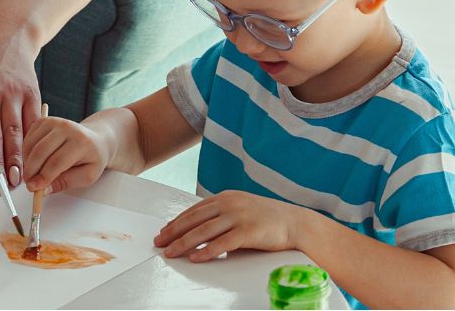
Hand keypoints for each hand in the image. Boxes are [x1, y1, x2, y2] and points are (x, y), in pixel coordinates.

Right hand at [23, 116, 109, 194]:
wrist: (96, 139)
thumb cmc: (92, 158)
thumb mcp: (86, 176)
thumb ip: (65, 183)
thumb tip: (44, 190)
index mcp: (80, 142)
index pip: (56, 161)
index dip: (43, 177)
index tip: (34, 189)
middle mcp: (66, 128)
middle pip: (41, 151)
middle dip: (31, 171)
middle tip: (29, 184)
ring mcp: (54, 121)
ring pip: (32, 144)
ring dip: (27, 162)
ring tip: (31, 175)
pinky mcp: (44, 121)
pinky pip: (29, 138)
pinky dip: (26, 152)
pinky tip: (32, 162)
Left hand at [154, 190, 304, 261]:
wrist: (295, 222)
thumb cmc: (266, 219)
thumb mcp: (240, 211)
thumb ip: (221, 217)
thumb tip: (199, 232)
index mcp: (224, 197)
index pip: (194, 211)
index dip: (177, 222)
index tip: (164, 232)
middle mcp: (228, 204)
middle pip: (194, 220)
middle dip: (174, 232)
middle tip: (159, 243)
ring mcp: (238, 216)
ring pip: (204, 232)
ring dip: (184, 243)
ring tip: (171, 252)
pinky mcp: (248, 232)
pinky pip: (223, 243)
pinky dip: (207, 251)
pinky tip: (195, 258)